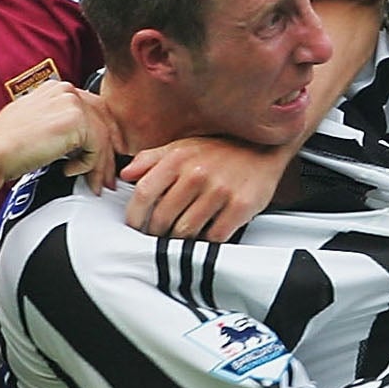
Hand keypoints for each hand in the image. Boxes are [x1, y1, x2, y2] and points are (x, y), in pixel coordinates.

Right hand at [0, 79, 114, 191]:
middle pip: (103, 122)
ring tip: (93, 183)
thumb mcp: (38, 125)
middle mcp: (65, 91)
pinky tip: (69, 171)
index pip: (94, 110)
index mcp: (56, 89)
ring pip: (103, 137)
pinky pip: (97, 148)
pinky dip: (88, 166)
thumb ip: (59, 124)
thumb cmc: (8, 144)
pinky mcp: (75, 120)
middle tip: (106, 177)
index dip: (103, 136)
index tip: (103, 158)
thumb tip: (80, 140)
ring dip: (99, 166)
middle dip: (107, 154)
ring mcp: (71, 103)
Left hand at [123, 136, 289, 241]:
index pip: (144, 192)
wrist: (263, 148)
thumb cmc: (219, 150)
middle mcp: (197, 174)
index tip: (134, 225)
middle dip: (157, 231)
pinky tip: (205, 235)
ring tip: (181, 236)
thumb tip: (125, 175)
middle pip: (163, 217)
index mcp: (178, 158)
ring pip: (187, 230)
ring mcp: (219, 191)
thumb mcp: (182, 147)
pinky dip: (206, 241)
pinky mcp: (240, 207)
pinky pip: (214, 236)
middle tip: (159, 235)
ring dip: (180, 239)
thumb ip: (151, 159)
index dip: (134, 214)